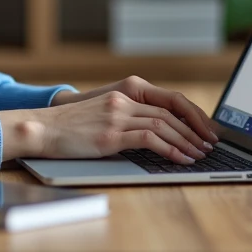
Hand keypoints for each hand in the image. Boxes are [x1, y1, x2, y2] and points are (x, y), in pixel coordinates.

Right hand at [51, 76, 218, 145]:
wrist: (42, 128)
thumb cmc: (71, 127)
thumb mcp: (104, 114)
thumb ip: (128, 117)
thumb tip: (158, 134)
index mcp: (125, 92)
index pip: (170, 100)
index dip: (192, 114)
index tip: (206, 129)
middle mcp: (124, 100)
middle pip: (171, 113)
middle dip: (195, 131)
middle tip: (209, 146)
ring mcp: (117, 116)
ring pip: (164, 126)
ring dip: (187, 142)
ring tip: (199, 155)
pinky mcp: (110, 134)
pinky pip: (150, 139)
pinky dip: (170, 150)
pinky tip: (180, 159)